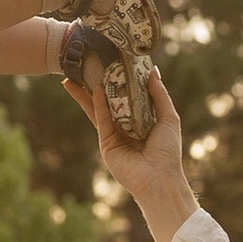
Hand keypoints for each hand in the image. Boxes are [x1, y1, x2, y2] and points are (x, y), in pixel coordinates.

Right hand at [61, 58, 196, 241]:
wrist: (159, 178)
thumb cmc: (168, 151)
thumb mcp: (169, 118)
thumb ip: (159, 95)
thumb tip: (152, 71)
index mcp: (142, 121)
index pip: (128, 97)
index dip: (120, 81)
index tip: (112, 63)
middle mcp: (126, 127)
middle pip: (108, 101)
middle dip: (96, 84)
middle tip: (85, 67)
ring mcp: (114, 135)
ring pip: (98, 109)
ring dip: (86, 93)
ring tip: (73, 76)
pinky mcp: (106, 143)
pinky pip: (101, 120)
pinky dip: (97, 105)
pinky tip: (93, 90)